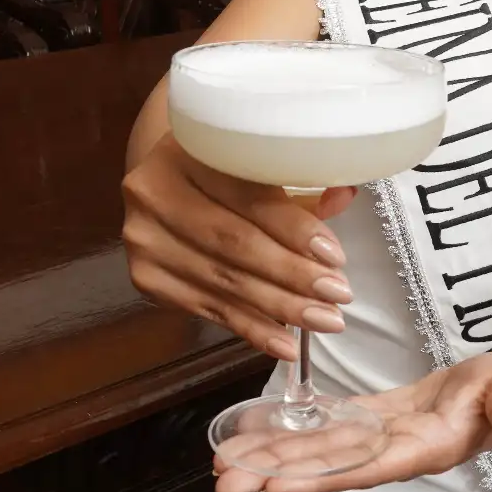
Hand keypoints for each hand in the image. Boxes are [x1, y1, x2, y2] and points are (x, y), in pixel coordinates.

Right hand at [122, 131, 355, 360]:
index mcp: (187, 148)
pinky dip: (251, 328)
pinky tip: (285, 343)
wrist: (166, 181)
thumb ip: (300, 182)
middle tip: (338, 295)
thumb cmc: (223, 169)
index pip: (247, 196)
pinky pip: (208, 308)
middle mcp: (155, 191)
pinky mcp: (146, 277)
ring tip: (324, 320)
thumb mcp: (257, 163)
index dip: (293, 228)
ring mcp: (146, 238)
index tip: (335, 256)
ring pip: (224, 281)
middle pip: (234, 243)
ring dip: (280, 307)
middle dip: (293, 275)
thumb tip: (345, 195)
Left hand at [211, 354, 491, 491]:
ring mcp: (373, 439)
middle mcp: (387, 452)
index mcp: (418, 449)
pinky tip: (248, 434)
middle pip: (322, 467)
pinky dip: (284, 431)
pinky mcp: (366, 421)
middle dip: (271, 474)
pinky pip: (318, 429)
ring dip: (265, 458)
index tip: (272, 483)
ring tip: (218, 465)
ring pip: (312, 450)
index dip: (316, 476)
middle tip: (220, 484)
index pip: (361, 467)